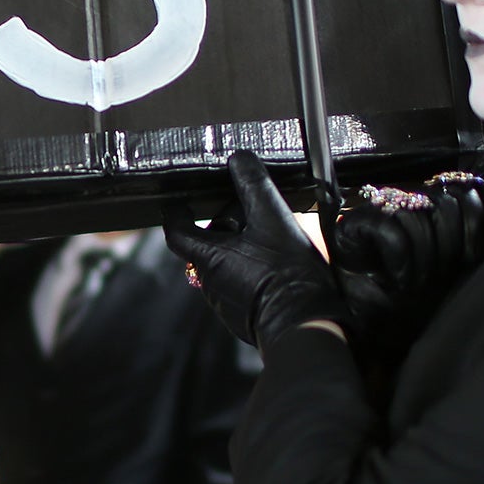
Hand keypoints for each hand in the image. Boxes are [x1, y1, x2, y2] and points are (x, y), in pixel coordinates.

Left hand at [163, 152, 347, 348]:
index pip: (177, 232)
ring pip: (228, 263)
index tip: (180, 204)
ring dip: (245, 249)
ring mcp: (225, 303)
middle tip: (260, 213)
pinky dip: (255, 271)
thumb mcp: (274, 219)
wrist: (307, 324)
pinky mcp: (242, 316)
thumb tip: (240, 159)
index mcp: (208, 258)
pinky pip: (242, 284)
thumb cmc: (288, 274)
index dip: (176, 215)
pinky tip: (281, 266)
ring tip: (277, 241)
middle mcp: (210, 283)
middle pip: (210, 243)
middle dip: (231, 225)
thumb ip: (254, 186)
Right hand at [332, 171, 483, 364]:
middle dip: (450, 248)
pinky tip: (399, 280)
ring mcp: (379, 209)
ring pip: (418, 218)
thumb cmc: (416, 298)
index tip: (469, 259)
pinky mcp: (353, 223)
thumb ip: (474, 226)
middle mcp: (407, 200)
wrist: (373, 326)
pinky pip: (391, 231)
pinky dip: (401, 262)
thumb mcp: (456, 264)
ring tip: (418, 283)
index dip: (474, 226)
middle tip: (439, 277)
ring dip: (425, 260)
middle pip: (446, 203)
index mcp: (433, 204)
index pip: (465, 191)